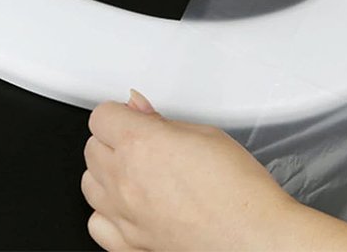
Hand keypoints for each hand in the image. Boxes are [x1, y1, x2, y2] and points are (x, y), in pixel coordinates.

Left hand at [82, 90, 346, 250]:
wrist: (257, 242)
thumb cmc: (241, 192)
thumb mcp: (206, 134)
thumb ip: (162, 120)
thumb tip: (138, 108)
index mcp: (141, 144)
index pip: (101, 116)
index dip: (118, 112)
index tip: (130, 116)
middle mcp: (124, 181)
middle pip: (92, 147)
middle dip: (112, 138)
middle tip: (140, 141)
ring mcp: (124, 217)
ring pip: (89, 183)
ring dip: (106, 173)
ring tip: (135, 171)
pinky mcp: (129, 246)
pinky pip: (96, 223)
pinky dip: (107, 211)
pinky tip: (128, 205)